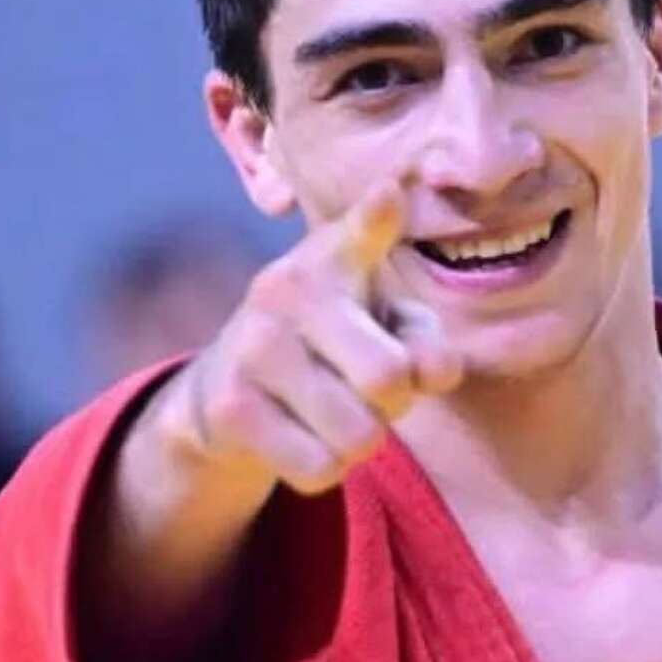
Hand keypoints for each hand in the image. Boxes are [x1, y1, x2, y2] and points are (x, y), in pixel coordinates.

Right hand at [145, 180, 462, 497]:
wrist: (228, 391)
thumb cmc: (338, 348)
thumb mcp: (390, 328)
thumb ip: (427, 344)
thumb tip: (433, 370)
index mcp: (335, 258)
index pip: (362, 230)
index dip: (376, 216)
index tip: (389, 193)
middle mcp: (287, 289)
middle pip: (389, 377)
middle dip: (397, 402)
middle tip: (370, 391)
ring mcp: (252, 346)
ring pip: (357, 434)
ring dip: (361, 441)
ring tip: (335, 413)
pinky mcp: (228, 405)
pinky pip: (318, 468)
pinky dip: (326, 468)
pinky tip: (303, 438)